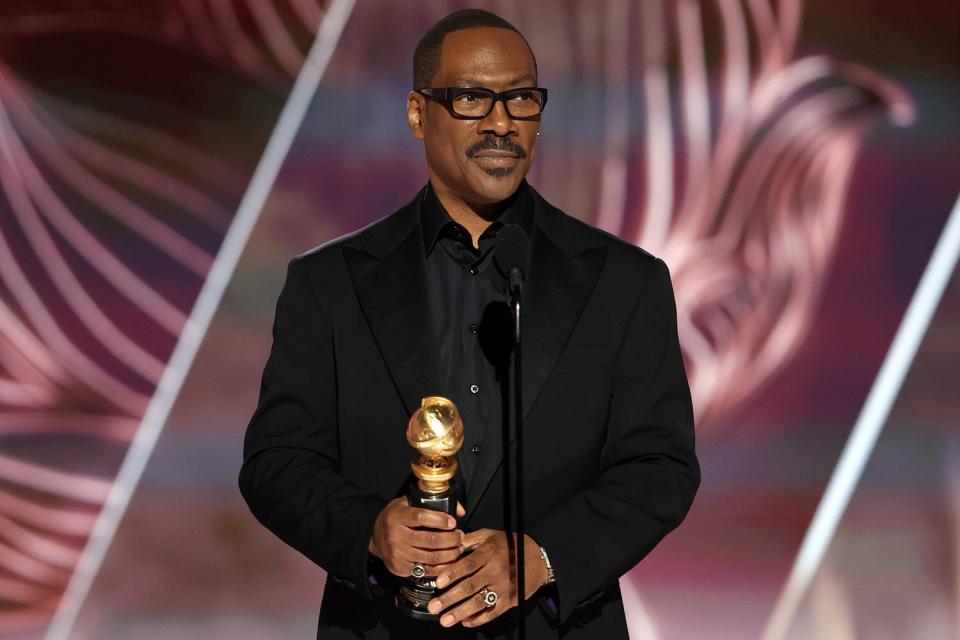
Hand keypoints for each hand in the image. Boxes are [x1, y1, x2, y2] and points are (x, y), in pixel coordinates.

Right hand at [368, 497, 465, 577]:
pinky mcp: (400, 568)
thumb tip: (460, 510)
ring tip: (459, 548)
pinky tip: (450, 561)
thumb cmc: (397, 518)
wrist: (376, 537)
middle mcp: (396, 536)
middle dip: (451, 539)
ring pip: (431, 557)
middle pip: (429, 540)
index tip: (453, 522)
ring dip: (450, 554)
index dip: (439, 520)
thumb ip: (433, 503)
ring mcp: (398, 554)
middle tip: (460, 536)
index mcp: (398, 516)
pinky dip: (442, 567)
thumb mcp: (408, 503)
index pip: (421, 517)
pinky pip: (426, 570)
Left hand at [427, 529, 547, 627]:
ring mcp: (503, 587)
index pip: (467, 564)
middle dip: (450, 598)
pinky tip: (465, 622)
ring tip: (445, 620)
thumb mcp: (489, 535)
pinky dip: (479, 619)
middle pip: (470, 586)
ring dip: (460, 612)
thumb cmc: (509, 545)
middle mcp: (495, 571)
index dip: (452, 574)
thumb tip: (449, 544)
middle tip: (434, 606)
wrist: (536, 557)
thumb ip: (468, 539)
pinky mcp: (509, 600)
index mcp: (489, 553)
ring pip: (479, 602)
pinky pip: (492, 612)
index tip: (439, 583)